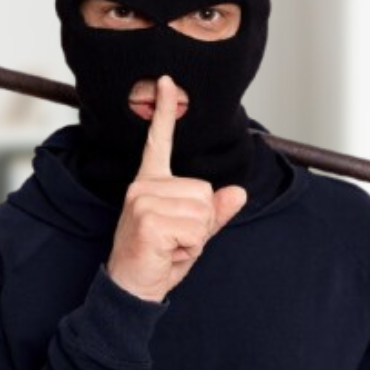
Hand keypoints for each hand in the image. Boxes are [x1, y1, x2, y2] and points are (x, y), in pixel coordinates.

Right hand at [106, 76, 246, 302]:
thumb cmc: (157, 260)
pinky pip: (196, 230)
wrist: (131, 289)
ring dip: (196, 237)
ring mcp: (144, 201)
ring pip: (203, 211)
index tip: (167, 81)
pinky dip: (191, 248)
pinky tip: (167, 252)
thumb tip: (238, 192)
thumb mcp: (192, 234)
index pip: (159, 143)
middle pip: (205, 191)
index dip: (166, 112)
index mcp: (150, 183)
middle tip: (174, 239)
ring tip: (170, 246)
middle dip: (201, 222)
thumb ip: (213, 213)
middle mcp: (144, 187)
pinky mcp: (149, 220)